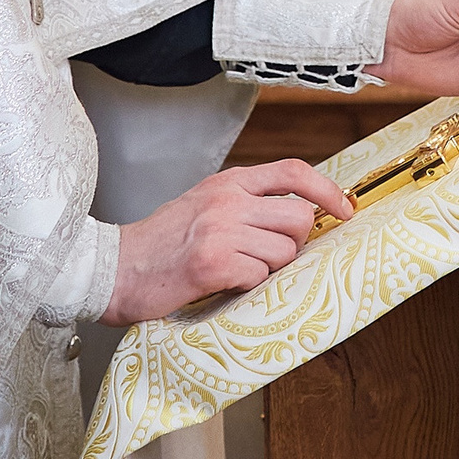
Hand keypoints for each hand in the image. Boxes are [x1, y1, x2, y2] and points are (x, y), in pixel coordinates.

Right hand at [102, 159, 351, 324]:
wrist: (113, 269)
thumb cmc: (161, 244)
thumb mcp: (205, 204)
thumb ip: (247, 203)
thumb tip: (300, 215)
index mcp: (228, 182)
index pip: (294, 173)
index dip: (327, 192)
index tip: (346, 210)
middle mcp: (227, 200)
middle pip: (299, 218)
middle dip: (294, 244)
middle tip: (268, 256)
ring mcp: (220, 229)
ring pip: (284, 251)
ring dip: (269, 268)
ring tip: (236, 270)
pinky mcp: (212, 262)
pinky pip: (259, 275)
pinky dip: (247, 285)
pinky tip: (221, 283)